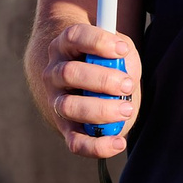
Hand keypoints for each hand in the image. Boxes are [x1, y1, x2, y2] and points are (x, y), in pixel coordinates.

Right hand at [37, 16, 141, 160]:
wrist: (90, 86)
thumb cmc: (107, 63)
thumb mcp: (116, 52)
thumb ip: (121, 55)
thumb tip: (124, 66)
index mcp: (66, 46)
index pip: (74, 37)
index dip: (97, 42)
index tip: (122, 50)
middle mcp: (55, 72)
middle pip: (69, 73)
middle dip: (102, 79)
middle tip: (127, 84)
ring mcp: (57, 101)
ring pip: (69, 106)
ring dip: (101, 109)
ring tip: (126, 108)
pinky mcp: (67, 128)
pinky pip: (75, 142)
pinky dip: (97, 146)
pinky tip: (119, 142)